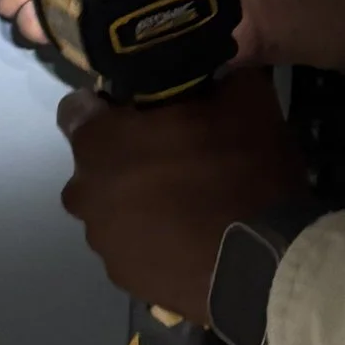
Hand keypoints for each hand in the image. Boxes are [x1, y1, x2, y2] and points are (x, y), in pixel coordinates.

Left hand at [57, 68, 310, 321]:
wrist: (266, 262)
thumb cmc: (242, 171)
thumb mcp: (246, 100)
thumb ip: (217, 74)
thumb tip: (217, 66)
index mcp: (97, 141)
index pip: (77, 109)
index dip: (109, 107)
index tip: (145, 111)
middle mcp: (83, 191)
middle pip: (96, 164)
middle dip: (126, 157)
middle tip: (177, 157)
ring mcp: (101, 240)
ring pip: (112, 208)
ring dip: (139, 202)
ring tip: (189, 205)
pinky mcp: (123, 278)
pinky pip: (132, 246)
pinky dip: (153, 241)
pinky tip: (191, 239)